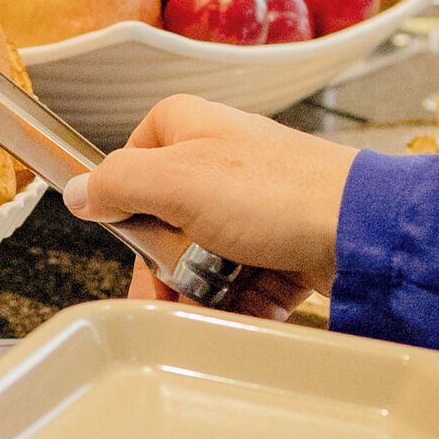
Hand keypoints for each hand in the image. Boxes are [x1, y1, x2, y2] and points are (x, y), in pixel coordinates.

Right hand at [68, 97, 356, 309]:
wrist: (361, 234)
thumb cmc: (279, 193)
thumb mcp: (176, 180)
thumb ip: (117, 182)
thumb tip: (78, 191)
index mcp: (194, 127)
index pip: (135, 152)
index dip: (125, 195)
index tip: (122, 226)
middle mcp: (225, 161)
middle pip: (166, 219)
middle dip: (164, 264)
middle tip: (167, 288)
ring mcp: (256, 205)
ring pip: (202, 257)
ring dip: (201, 289)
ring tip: (214, 303)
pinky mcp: (283, 245)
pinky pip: (242, 281)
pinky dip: (240, 303)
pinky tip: (244, 311)